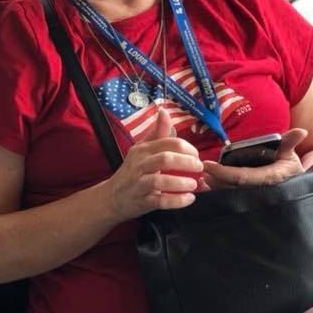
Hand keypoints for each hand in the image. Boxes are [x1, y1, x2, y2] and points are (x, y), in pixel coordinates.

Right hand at [104, 108, 202, 222]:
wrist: (112, 196)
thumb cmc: (133, 171)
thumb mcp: (142, 149)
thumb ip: (157, 133)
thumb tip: (164, 111)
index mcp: (143, 149)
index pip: (168, 142)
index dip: (187, 148)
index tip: (196, 155)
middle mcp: (140, 164)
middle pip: (165, 159)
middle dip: (187, 163)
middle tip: (199, 168)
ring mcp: (139, 183)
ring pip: (160, 180)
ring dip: (181, 182)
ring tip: (194, 184)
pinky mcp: (142, 200)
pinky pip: (160, 201)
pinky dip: (177, 200)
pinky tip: (189, 199)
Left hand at [201, 128, 306, 188]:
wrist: (296, 184)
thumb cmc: (289, 166)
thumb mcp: (290, 153)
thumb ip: (289, 142)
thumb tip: (302, 131)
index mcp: (270, 178)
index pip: (243, 177)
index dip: (224, 172)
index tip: (208, 165)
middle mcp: (262, 190)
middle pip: (233, 188)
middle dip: (216, 181)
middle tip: (201, 172)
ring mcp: (256, 197)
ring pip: (232, 194)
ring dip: (216, 188)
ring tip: (202, 180)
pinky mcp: (250, 200)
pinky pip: (232, 197)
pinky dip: (219, 192)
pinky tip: (208, 187)